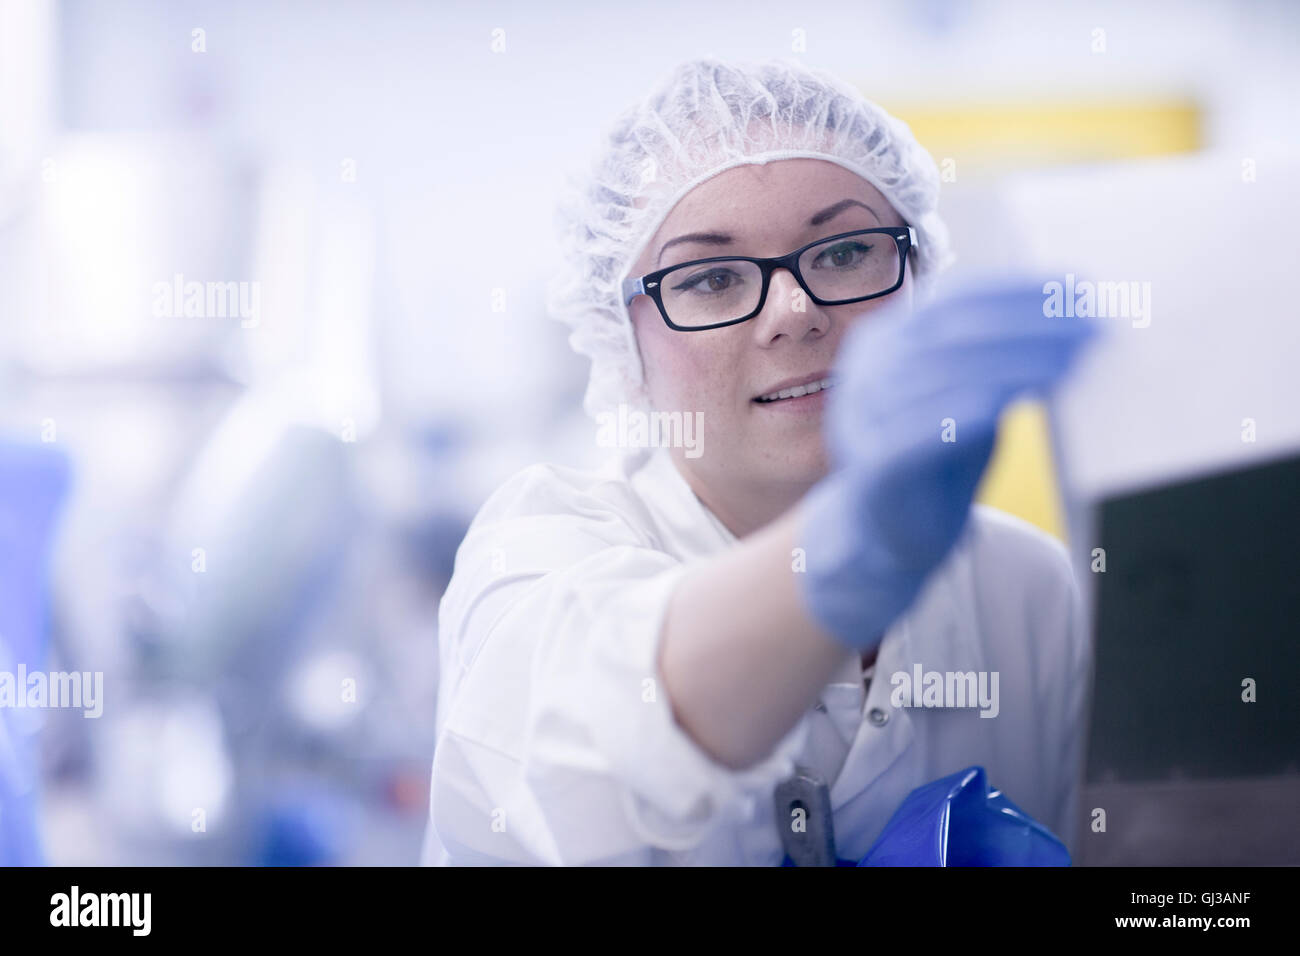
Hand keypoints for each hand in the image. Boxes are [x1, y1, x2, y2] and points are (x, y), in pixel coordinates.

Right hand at [796, 280, 1096, 650]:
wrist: (891, 534)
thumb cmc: (939, 456)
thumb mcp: (972, 395)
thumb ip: (999, 359)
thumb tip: (1073, 318)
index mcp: (888, 340)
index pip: (953, 298)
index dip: (1017, 290)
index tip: (1078, 288)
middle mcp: (867, 370)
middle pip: (950, 331)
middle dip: (1027, 323)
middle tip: (1090, 325)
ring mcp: (862, 417)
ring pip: (938, 376)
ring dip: (1011, 364)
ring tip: (1072, 361)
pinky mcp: (872, 466)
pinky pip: (916, 433)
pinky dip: (962, 412)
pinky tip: (1007, 404)